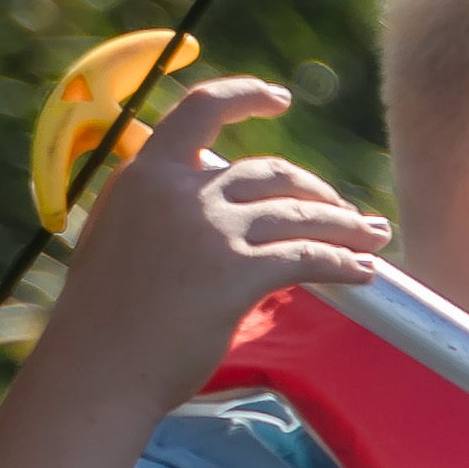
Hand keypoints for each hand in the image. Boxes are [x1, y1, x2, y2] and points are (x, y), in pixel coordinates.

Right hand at [39, 76, 386, 410]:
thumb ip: (163, 211)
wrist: (95, 371)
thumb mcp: (120, 237)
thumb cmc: (106, 321)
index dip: (245, 97)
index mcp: (143, 176)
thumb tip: (219, 209)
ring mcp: (209, 231)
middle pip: (270, 173)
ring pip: (299, 214)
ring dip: (345, 225)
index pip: (199, 110)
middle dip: (317, 192)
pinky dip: (342, 262)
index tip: (281, 98)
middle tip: (344, 213)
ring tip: (373, 237)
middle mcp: (178, 192)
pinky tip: (361, 272)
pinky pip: (308, 258)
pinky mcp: (235, 273)